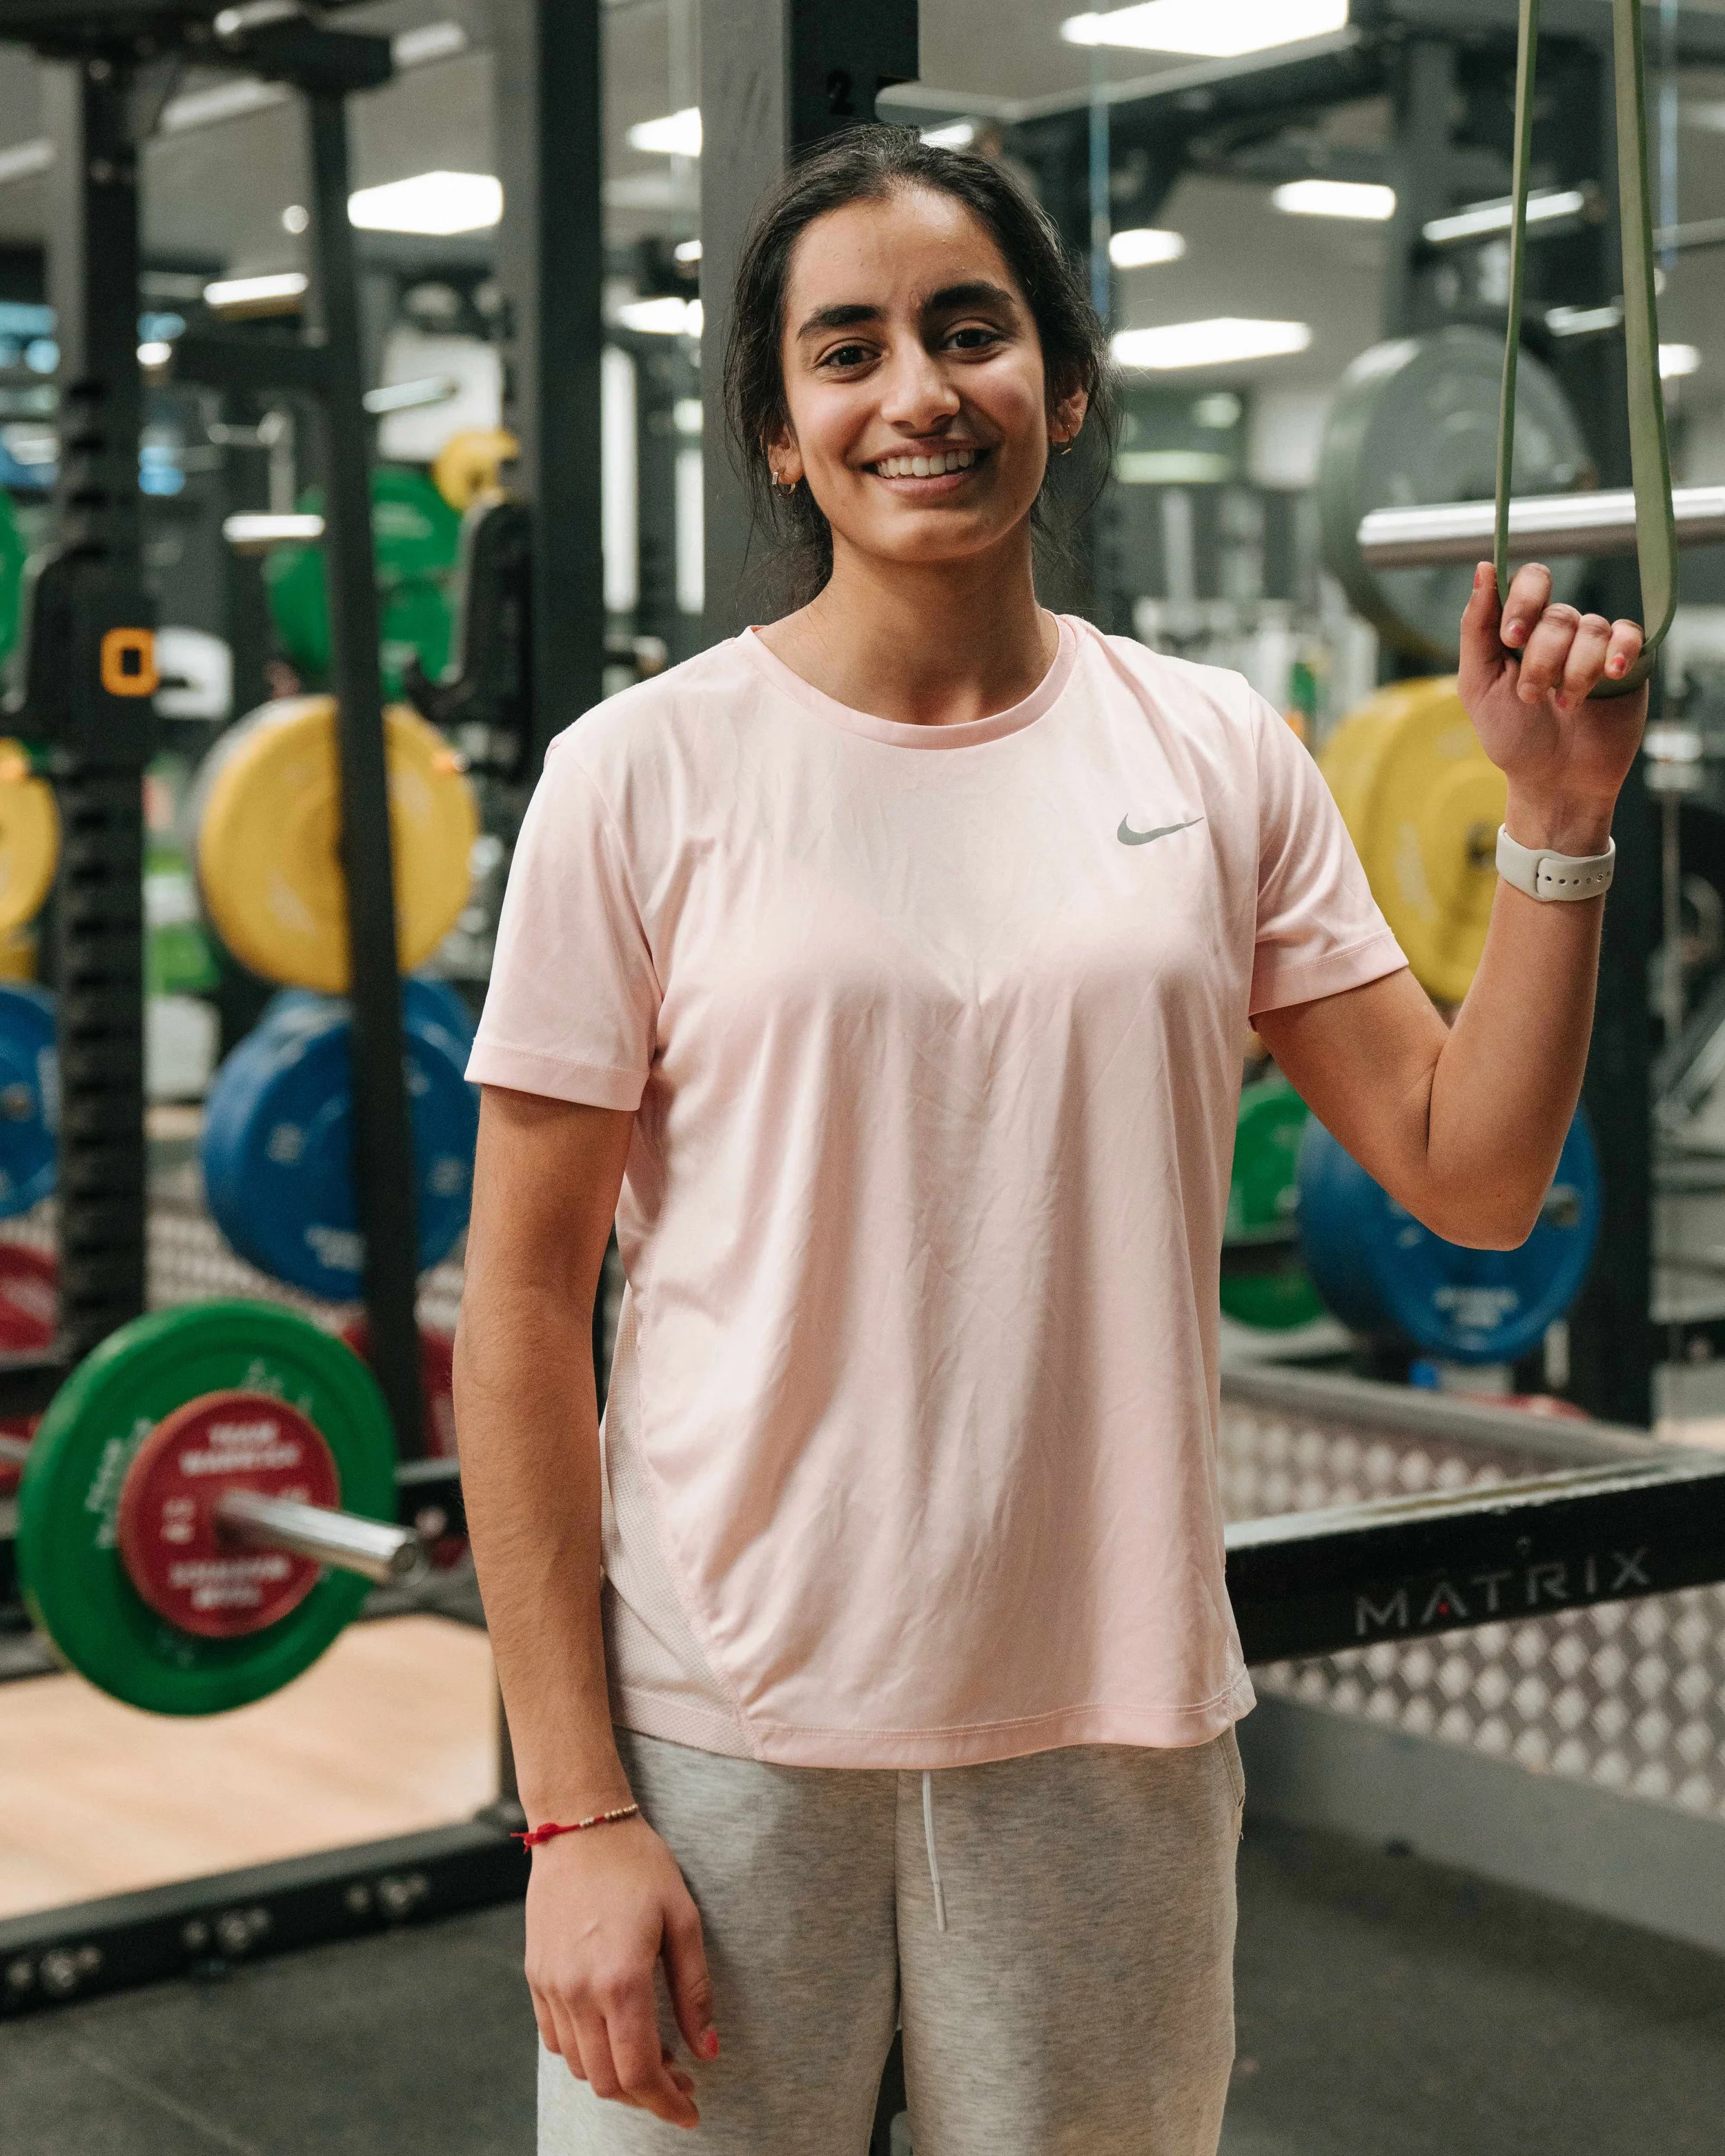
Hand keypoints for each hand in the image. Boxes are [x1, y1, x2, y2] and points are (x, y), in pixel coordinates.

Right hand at [525, 1816, 717, 2130]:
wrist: (580, 1825)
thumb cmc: (639, 1865)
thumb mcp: (683, 1920)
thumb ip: (694, 1992)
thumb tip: (707, 2051)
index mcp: (621, 1980)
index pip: (640, 2072)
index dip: (667, 2103)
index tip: (691, 2110)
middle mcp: (579, 1992)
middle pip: (608, 2081)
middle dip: (646, 2096)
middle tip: (679, 2082)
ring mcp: (551, 1987)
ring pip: (580, 2066)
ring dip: (616, 2076)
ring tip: (652, 2055)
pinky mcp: (535, 1977)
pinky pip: (556, 2039)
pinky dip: (586, 2053)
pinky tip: (612, 2032)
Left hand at [1457, 561, 1647, 853]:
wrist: (1553, 781)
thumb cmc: (1512, 736)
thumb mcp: (1478, 685)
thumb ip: (1476, 628)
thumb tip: (1484, 568)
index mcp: (1521, 629)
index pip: (1530, 581)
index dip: (1522, 601)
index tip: (1512, 637)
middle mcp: (1559, 631)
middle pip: (1558, 613)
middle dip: (1541, 657)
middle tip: (1532, 695)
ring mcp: (1594, 644)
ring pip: (1591, 628)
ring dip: (1572, 674)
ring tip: (1564, 707)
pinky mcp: (1627, 663)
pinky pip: (1629, 635)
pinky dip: (1619, 651)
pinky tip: (1610, 674)